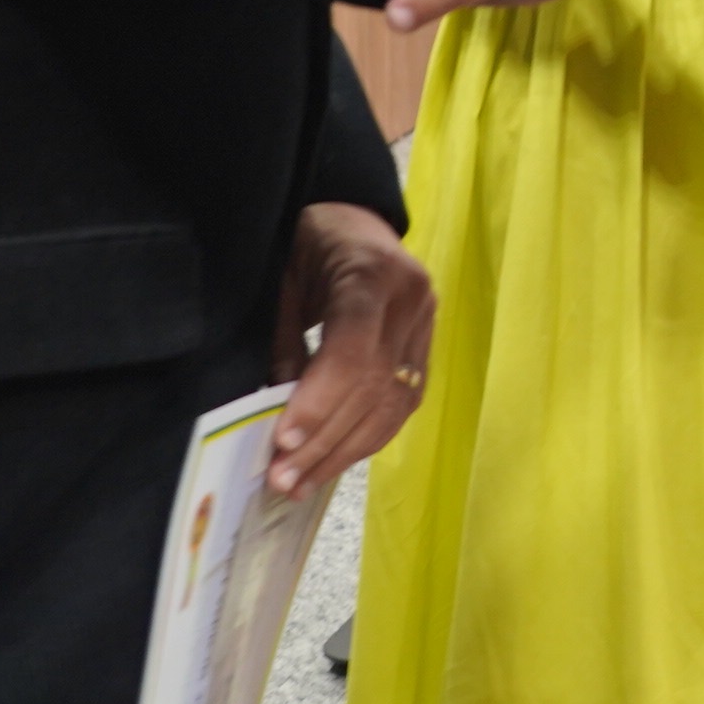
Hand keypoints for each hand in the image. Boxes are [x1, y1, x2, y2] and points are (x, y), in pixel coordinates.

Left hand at [265, 202, 435, 500]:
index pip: (353, 349)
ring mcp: (427, 325)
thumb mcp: (283, 281)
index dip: (320, 400)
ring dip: (344, 451)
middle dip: (325, 441)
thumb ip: (284, 344)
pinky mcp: (428, 348)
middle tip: (282, 480)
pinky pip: (401, 404)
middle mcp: (412, 300)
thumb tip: (276, 414)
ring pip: (392, 405)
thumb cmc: (312, 242)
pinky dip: (367, 438)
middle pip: (372, 387)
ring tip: (301, 484)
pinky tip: (334, 461)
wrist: (358, 219)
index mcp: (372, 273)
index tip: (283, 441)